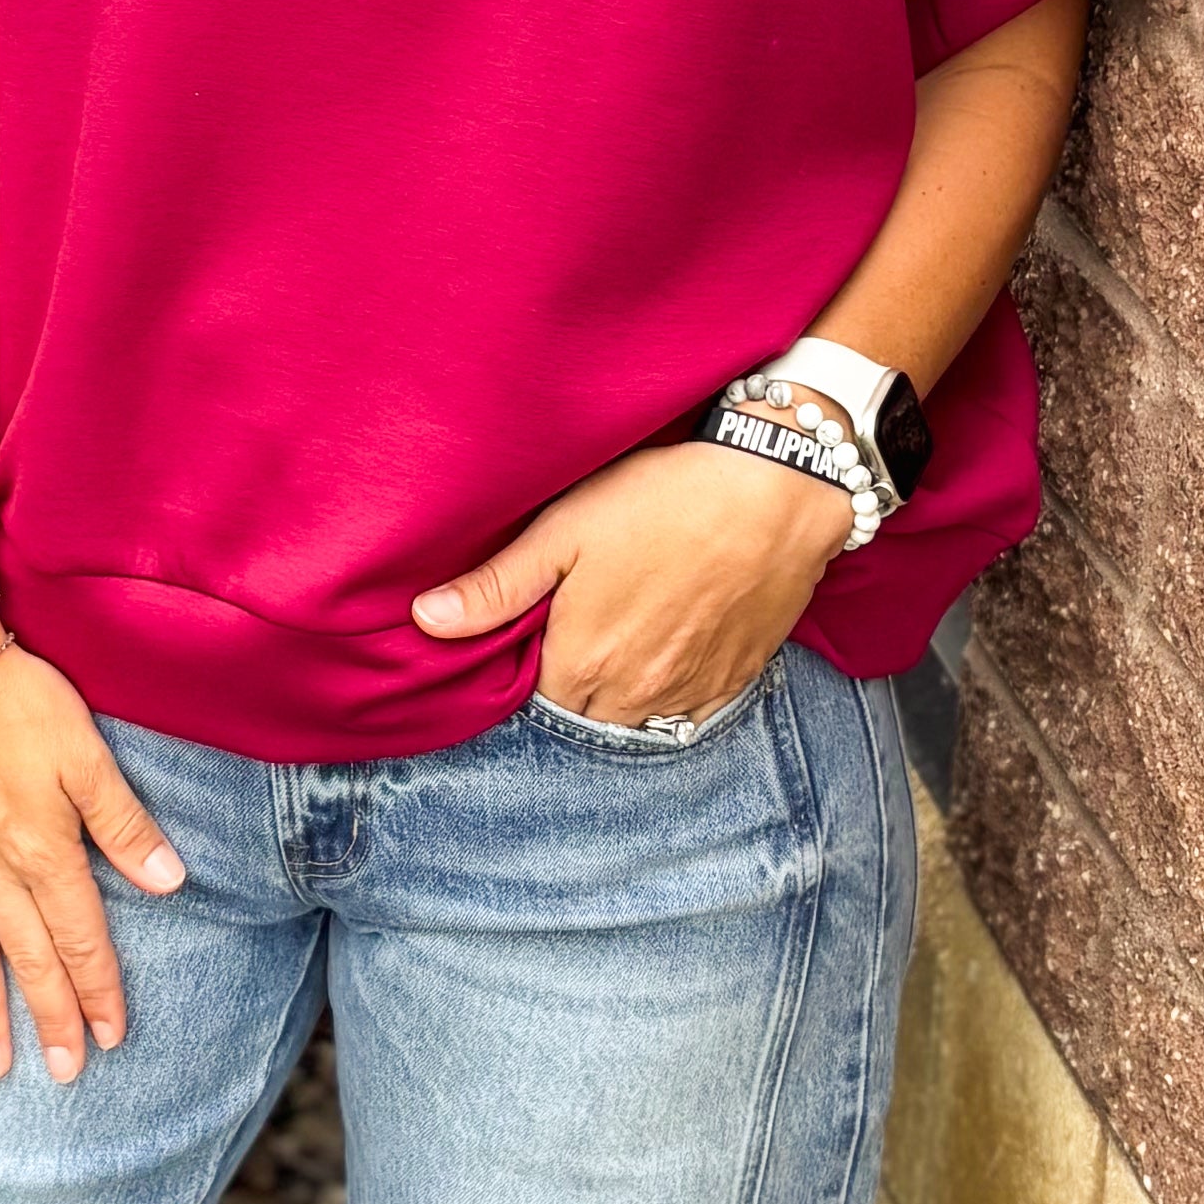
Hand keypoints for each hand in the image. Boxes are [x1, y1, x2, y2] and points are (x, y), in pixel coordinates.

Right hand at [0, 646, 183, 1082]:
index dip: (98, 990)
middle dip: (49, 1018)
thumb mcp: (87, 753)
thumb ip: (124, 823)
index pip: (80, 936)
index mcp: (43, 848)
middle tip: (62, 1074)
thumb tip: (171, 883)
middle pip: (27, 957)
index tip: (111, 1038)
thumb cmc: (19, 698)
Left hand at [410, 437, 845, 728]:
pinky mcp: (737, 680)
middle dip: (576, 681)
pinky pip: (691, 710)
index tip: (546, 625)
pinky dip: (676, 689)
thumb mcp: (565, 529)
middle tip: (588, 622)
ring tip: (631, 628)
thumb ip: (496, 587)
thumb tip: (427, 620)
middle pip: (585, 713)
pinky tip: (675, 641)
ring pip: (638, 716)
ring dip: (625, 689)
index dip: (536, 662)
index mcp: (581, 666)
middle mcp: (632, 698)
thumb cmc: (662, 499)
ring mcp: (689, 695)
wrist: (776, 488)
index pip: (534, 698)